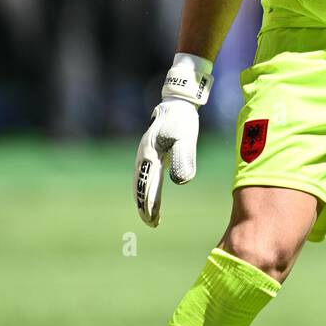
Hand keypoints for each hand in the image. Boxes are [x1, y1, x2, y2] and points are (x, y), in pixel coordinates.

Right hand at [134, 54, 212, 227]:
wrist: (177, 103)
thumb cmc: (182, 120)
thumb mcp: (186, 138)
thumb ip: (183, 159)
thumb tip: (180, 183)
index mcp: (149, 155)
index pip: (147, 186)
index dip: (149, 204)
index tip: (153, 220)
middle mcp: (143, 157)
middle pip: (140, 186)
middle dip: (144, 205)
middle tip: (152, 223)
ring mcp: (145, 154)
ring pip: (140, 182)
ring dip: (144, 198)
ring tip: (151, 215)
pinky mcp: (150, 153)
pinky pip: (145, 175)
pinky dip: (146, 188)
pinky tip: (152, 195)